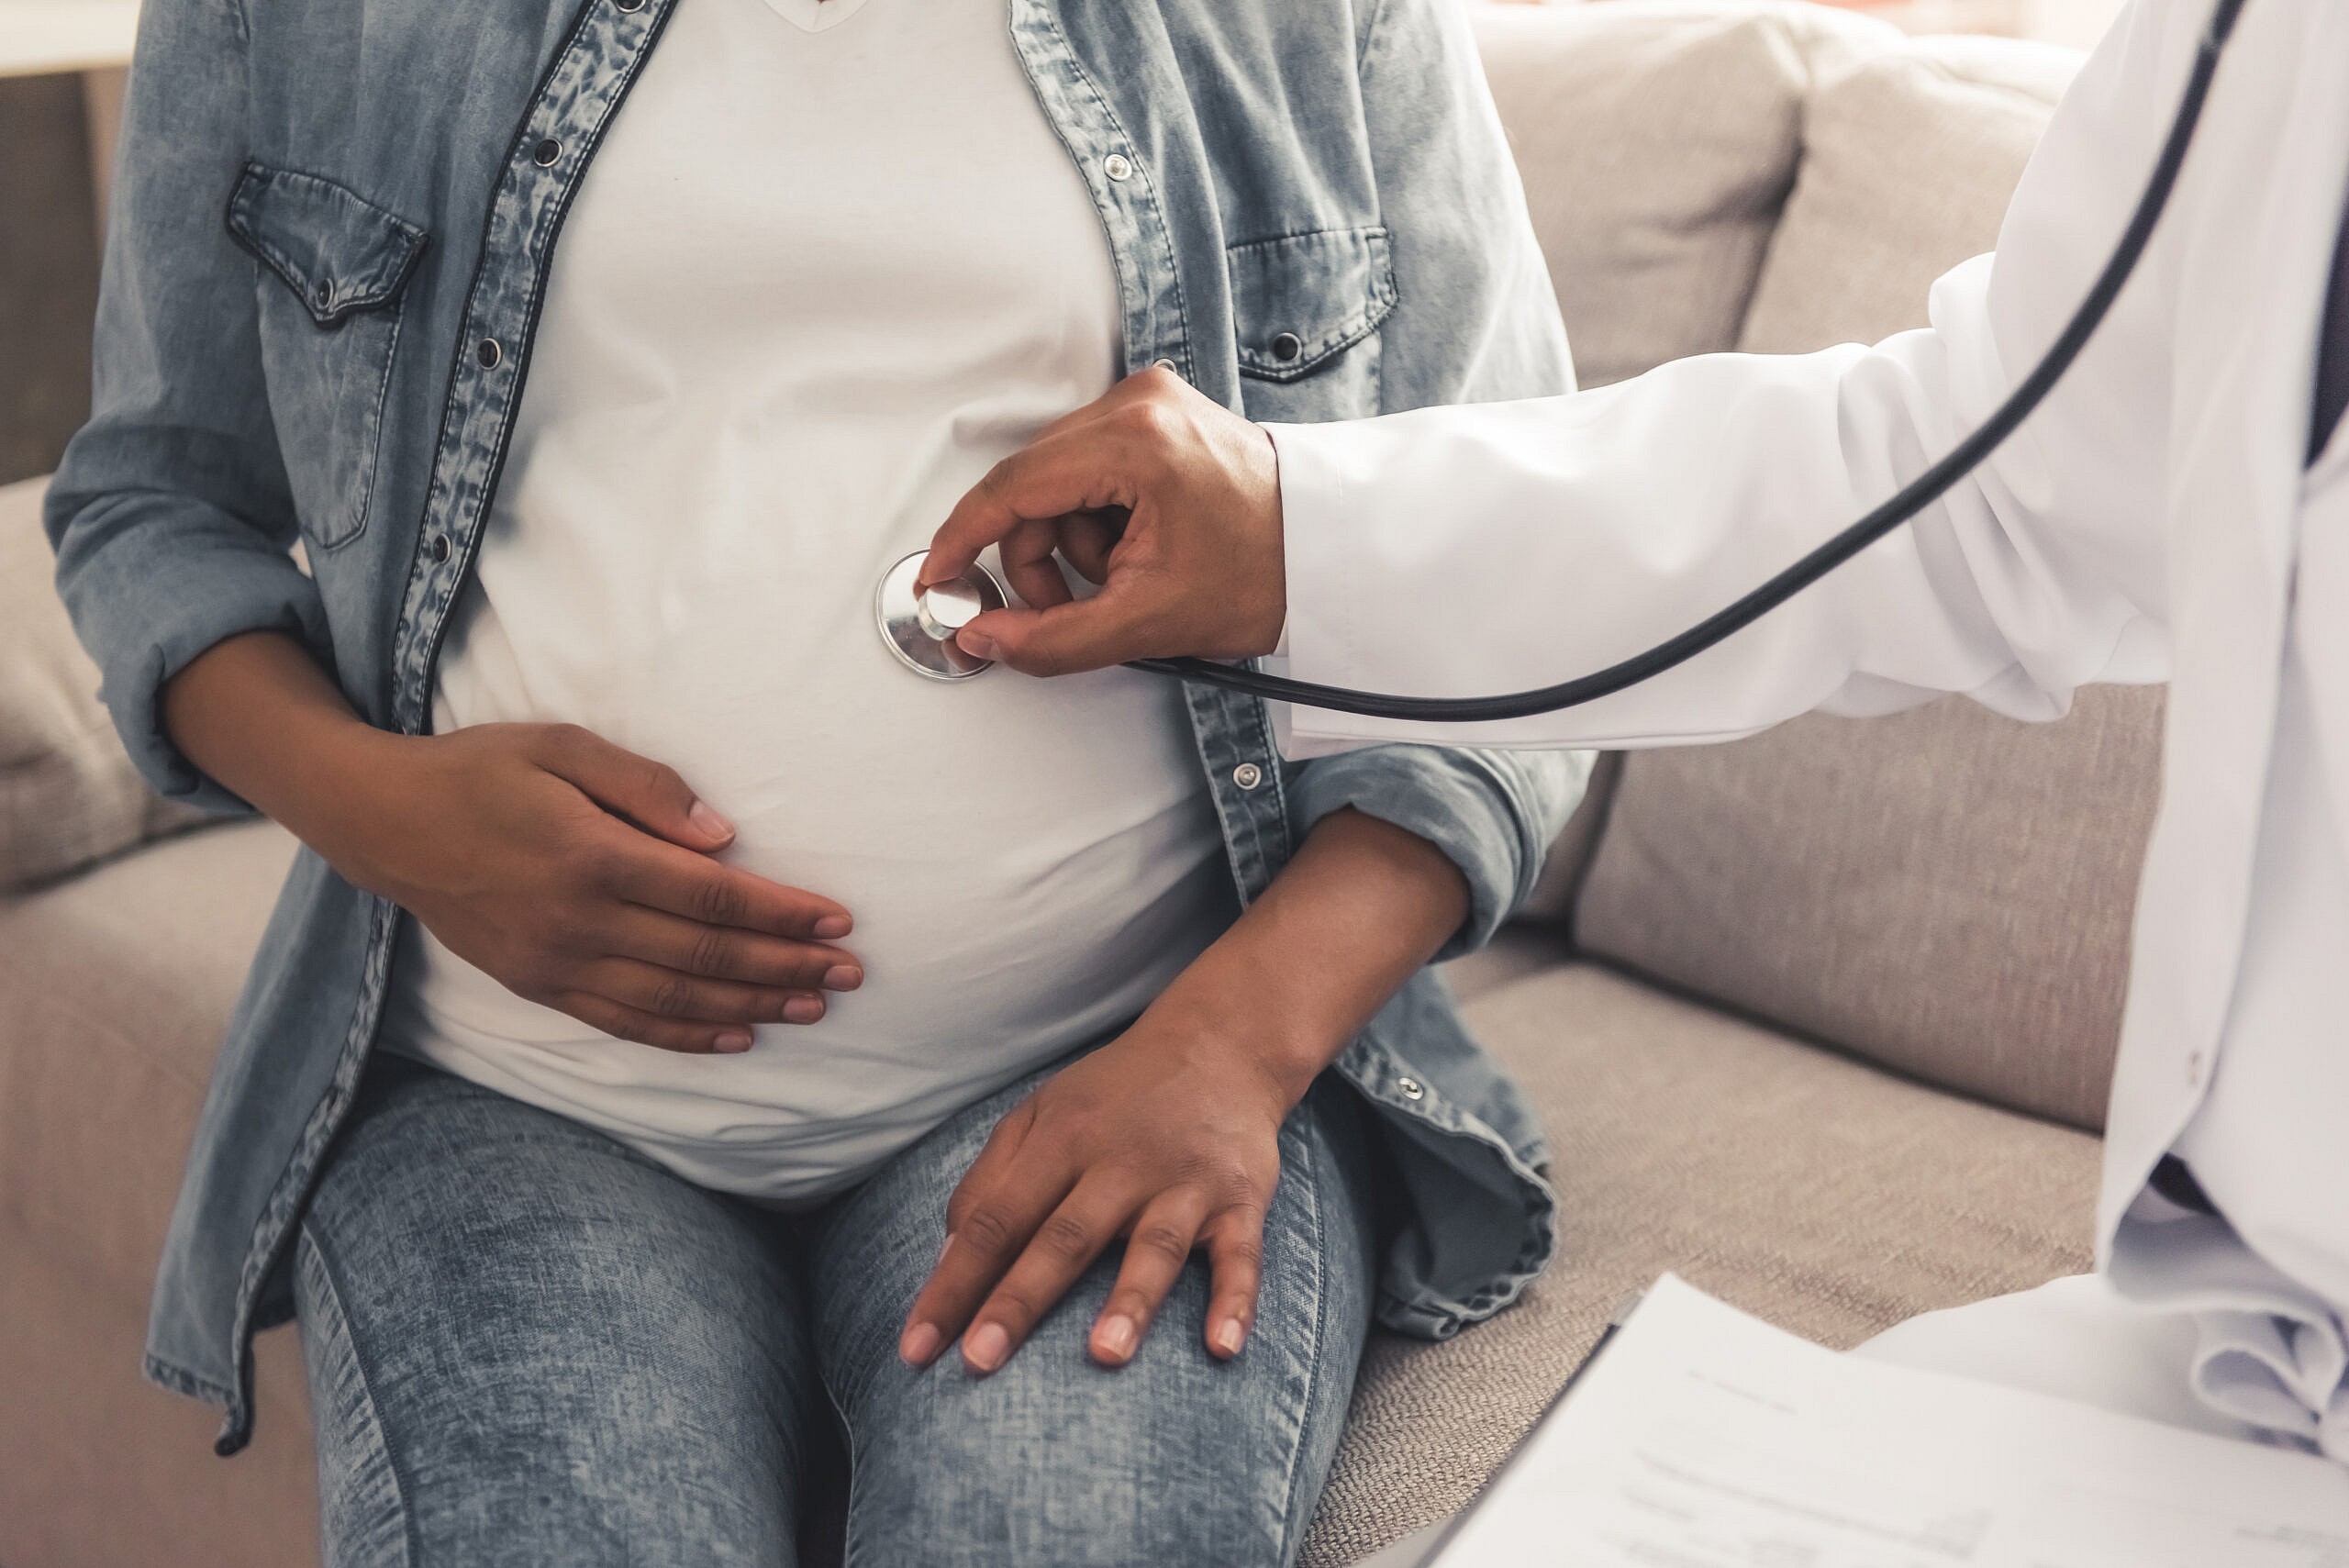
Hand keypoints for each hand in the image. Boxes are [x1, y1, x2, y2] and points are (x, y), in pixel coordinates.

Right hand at [324, 721, 861, 1054]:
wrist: (386, 824)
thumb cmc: (483, 771)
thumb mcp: (561, 746)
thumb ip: (645, 785)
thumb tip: (721, 835)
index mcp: (591, 856)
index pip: (712, 898)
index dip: (781, 913)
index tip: (837, 920)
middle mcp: (577, 922)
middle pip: (706, 959)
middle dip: (788, 966)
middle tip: (853, 972)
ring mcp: (556, 964)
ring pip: (676, 1002)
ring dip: (754, 1007)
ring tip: (815, 1006)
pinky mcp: (540, 987)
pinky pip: (627, 1023)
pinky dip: (688, 1037)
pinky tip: (739, 1036)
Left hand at [895, 808, 1471, 1375]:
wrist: (1221, 1044)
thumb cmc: (1114, 1096)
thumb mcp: (1042, 1115)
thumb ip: (991, 1180)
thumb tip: (945, 1258)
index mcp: (1061, 1139)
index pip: (994, 1219)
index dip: (952, 1283)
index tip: (916, 1348)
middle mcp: (1122, 1161)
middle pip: (1064, 1238)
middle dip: (1020, 1300)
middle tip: (979, 1361)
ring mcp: (1185, 1182)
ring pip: (1156, 1247)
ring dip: (1131, 1301)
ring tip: (1104, 1356)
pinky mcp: (1240, 1199)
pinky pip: (1241, 1255)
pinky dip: (1235, 1301)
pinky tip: (1222, 1348)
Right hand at [919, 367, 1287, 674]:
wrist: (1331, 553)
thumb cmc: (1266, 574)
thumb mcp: (1149, 622)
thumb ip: (1051, 638)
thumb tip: (983, 637)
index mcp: (1136, 440)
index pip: (1013, 487)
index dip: (963, 540)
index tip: (938, 578)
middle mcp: (1138, 402)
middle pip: (1031, 485)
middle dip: (1040, 556)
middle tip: (1074, 605)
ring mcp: (1149, 401)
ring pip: (1056, 481)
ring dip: (1072, 542)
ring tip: (1126, 575)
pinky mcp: (1157, 413)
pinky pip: (1088, 470)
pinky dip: (1097, 519)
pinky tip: (1137, 546)